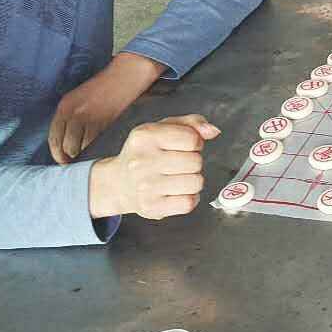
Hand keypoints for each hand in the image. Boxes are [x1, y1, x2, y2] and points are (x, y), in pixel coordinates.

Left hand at [49, 53, 165, 164]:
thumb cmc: (102, 89)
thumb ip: (69, 117)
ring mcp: (90, 118)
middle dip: (71, 157)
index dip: (57, 153)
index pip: (54, 137)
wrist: (124, 77)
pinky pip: (96, 143)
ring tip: (90, 155)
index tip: (63, 161)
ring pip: (81, 147)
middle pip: (66, 145)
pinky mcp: (105, 122)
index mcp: (64, 107)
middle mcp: (74, 113)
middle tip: (77, 162)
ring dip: (85, 155)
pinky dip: (97, 149)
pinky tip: (100, 149)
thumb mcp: (78, 99)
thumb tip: (67, 143)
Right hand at [88, 114, 220, 220]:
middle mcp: (141, 161)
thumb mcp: (164, 129)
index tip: (184, 146)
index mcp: (145, 136)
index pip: (192, 139)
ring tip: (176, 178)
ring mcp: (145, 186)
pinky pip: (189, 203)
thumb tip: (212, 130)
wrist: (119, 183)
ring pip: (196, 183)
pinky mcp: (152, 207)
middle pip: (195, 162)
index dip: (195, 143)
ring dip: (192, 180)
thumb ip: (192, 124)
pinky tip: (175, 192)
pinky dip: (189, 198)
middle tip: (178, 164)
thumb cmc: (146, 153)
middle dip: (193, 163)